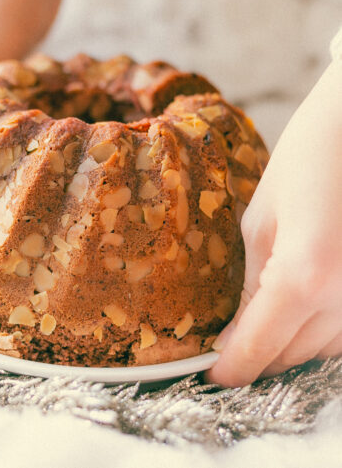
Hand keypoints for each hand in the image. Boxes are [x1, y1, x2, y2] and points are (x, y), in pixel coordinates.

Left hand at [207, 60, 341, 385]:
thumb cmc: (306, 162)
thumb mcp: (262, 221)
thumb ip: (251, 284)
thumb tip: (234, 331)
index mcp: (304, 276)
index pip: (258, 348)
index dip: (230, 368)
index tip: (211, 373)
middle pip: (291, 357)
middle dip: (255, 356)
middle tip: (228, 344)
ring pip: (323, 352)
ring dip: (289, 346)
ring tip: (261, 322)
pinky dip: (320, 332)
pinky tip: (300, 309)